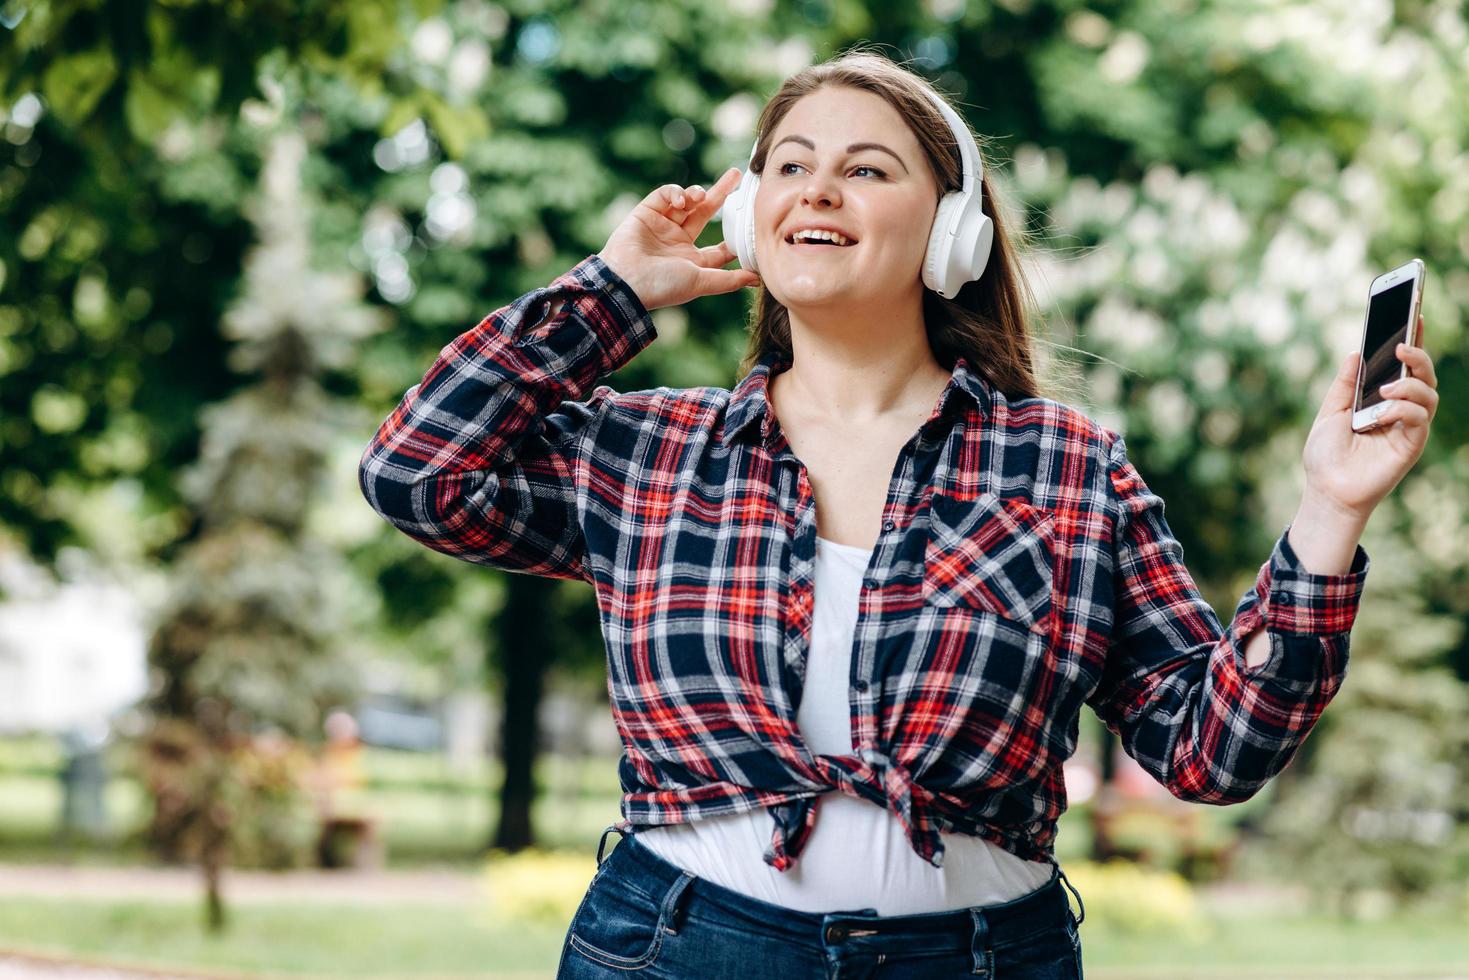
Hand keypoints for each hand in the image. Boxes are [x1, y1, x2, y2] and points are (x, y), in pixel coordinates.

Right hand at [596, 167, 759, 311]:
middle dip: (721, 194)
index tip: (750, 223)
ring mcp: (663, 225)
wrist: (626, 281)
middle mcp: (679, 241)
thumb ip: (729, 280)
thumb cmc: (663, 286)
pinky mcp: (646, 212)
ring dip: (697, 194)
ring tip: (701, 195)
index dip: (734, 236)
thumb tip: (758, 279)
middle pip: (706, 213)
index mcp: (693, 260)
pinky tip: (681, 201)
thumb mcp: (701, 282)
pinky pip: (665, 195)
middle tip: (737, 174)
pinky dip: (676, 193)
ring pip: (687, 201)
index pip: (719, 245)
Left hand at [1300, 314, 1436, 522]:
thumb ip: (1345, 383)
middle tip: (1402, 345)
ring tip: (1385, 389)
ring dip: (1409, 384)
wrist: (1327, 489)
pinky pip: (1420, 418)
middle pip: (1422, 373)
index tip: (1415, 311)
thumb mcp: (1330, 411)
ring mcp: (1408, 425)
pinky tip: (1383, 412)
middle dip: (1417, 354)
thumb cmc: (1326, 454)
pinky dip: (1404, 409)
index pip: (1401, 364)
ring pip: (1428, 392)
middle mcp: (1399, 408)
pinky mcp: (1412, 443)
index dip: (1412, 338)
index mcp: (1380, 397)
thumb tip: (1356, 351)